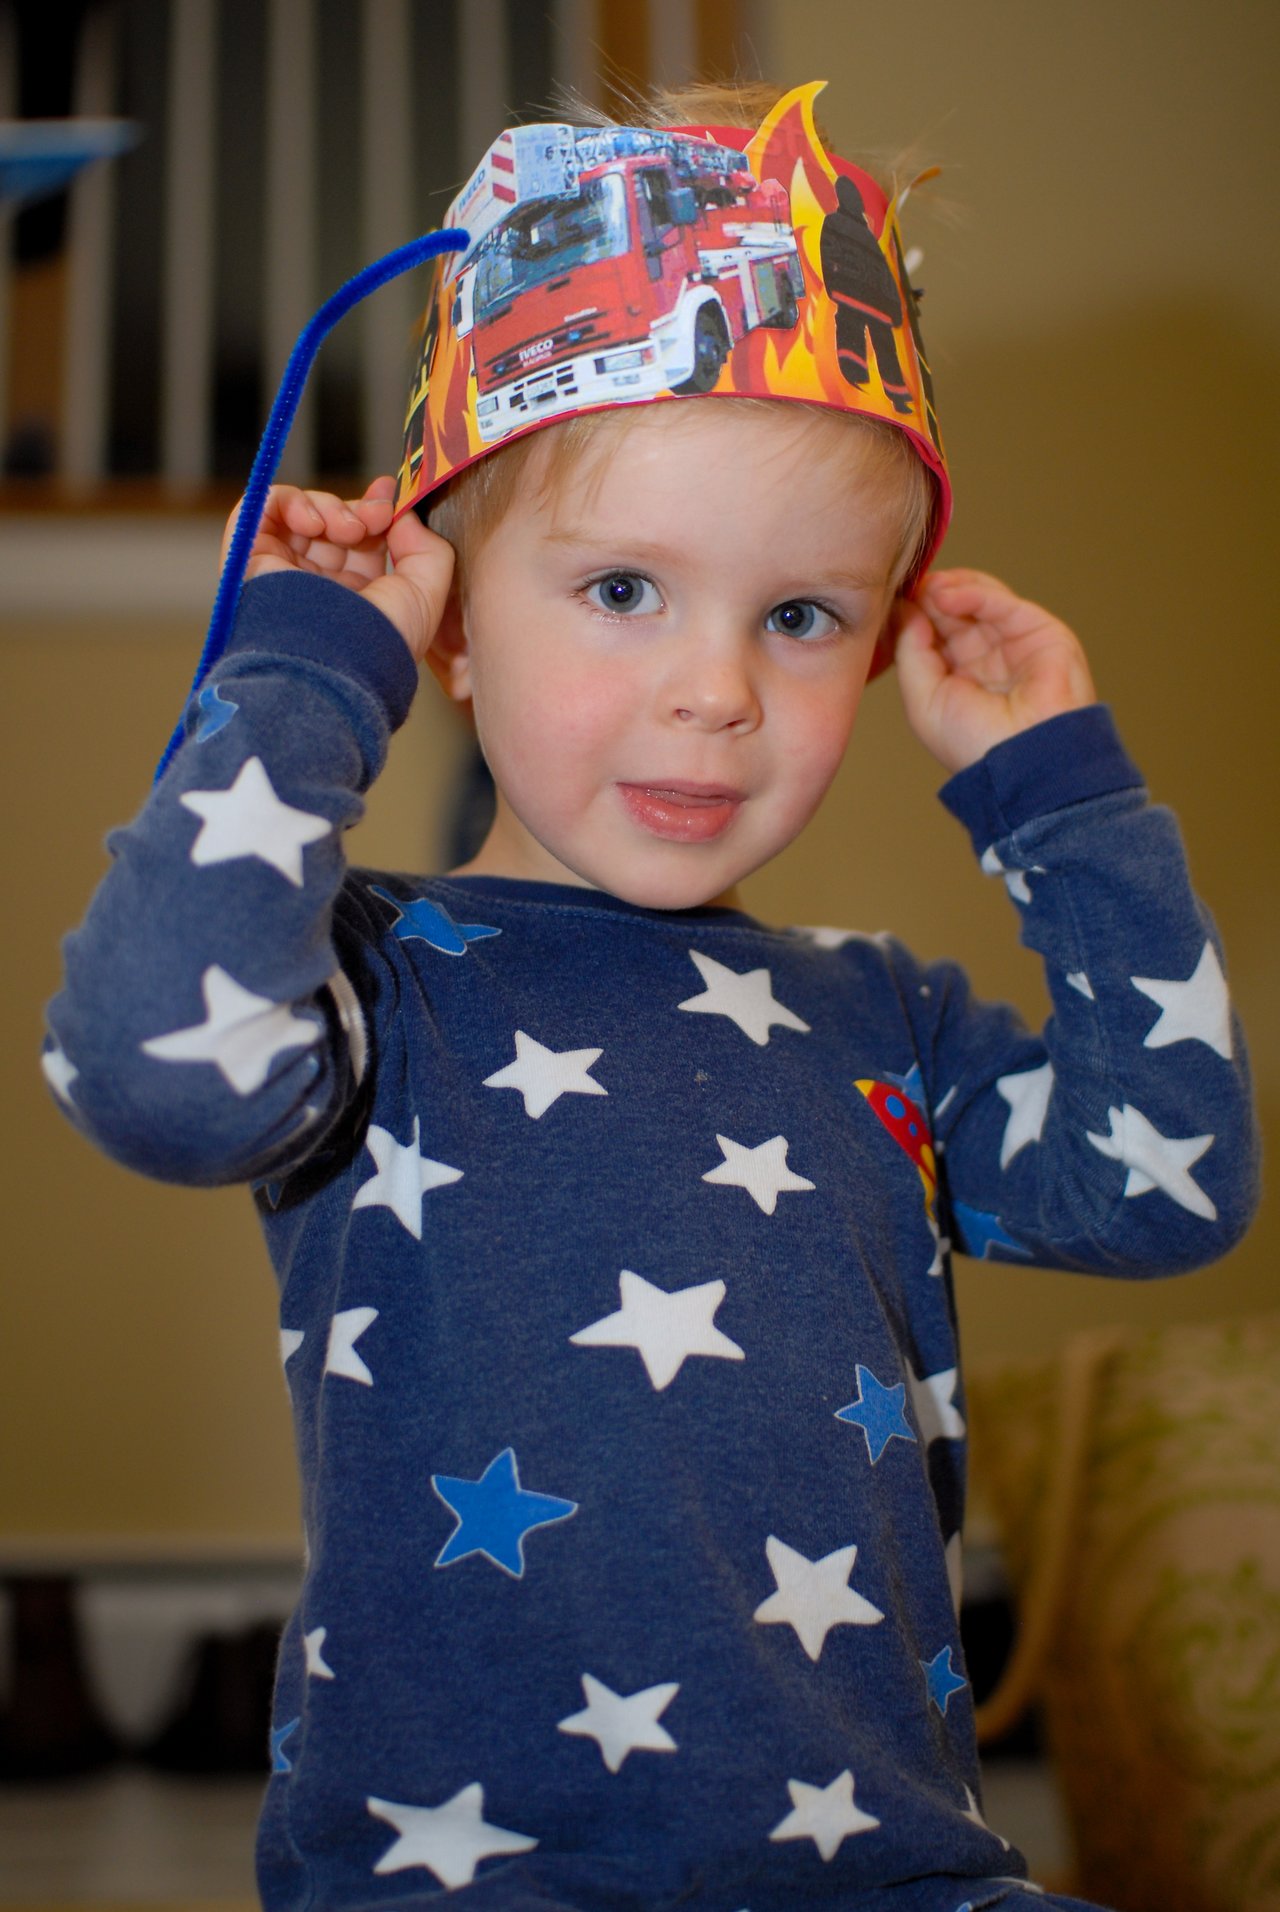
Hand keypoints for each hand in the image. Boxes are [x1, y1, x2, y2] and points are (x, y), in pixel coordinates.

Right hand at [221, 477, 453, 663]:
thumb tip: (405, 516)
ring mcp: (283, 571)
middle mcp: (319, 584)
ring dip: (328, 507)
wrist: (334, 660)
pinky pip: (259, 508)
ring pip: (299, 513)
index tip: (389, 493)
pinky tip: (313, 525)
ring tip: (346, 529)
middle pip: (333, 522)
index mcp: (357, 597)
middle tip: (377, 517)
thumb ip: (430, 550)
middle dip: (358, 509)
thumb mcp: (427, 594)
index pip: (361, 540)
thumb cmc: (381, 638)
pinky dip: (288, 502)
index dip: (374, 509)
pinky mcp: (250, 559)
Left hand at [893, 568, 1097, 773]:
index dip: (914, 612)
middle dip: (929, 596)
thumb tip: (905, 609)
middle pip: (955, 610)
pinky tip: (946, 595)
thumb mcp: (923, 699)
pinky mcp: (1041, 632)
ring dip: (950, 588)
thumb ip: (910, 652)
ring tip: (926, 588)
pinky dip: (974, 593)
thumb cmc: (974, 745)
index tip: (891, 598)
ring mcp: (1014, 643)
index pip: (934, 631)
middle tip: (906, 584)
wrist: (1024, 763)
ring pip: (980, 599)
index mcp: (960, 676)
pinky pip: (1004, 603)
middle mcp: (987, 657)